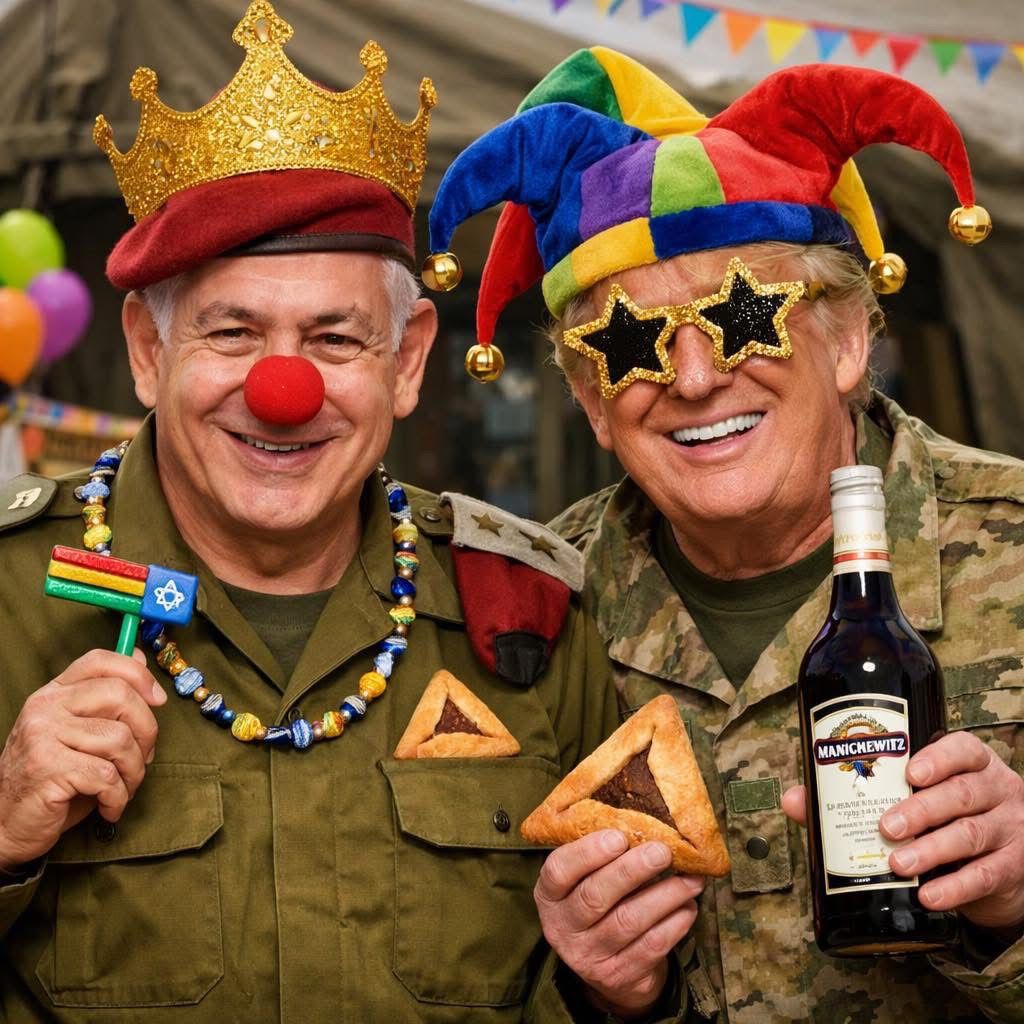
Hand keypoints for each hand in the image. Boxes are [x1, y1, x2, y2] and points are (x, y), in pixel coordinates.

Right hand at [0, 649, 164, 871]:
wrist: (5, 824)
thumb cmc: (53, 780)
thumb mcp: (81, 733)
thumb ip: (107, 699)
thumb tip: (140, 658)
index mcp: (54, 693)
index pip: (100, 661)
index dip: (138, 674)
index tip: (158, 700)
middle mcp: (45, 707)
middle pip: (120, 695)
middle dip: (147, 730)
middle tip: (144, 758)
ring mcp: (43, 735)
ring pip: (119, 739)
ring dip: (134, 771)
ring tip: (124, 788)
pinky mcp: (46, 767)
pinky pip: (106, 775)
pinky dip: (118, 796)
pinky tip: (109, 807)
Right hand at [533, 829, 703, 1018]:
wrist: (609, 966)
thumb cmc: (601, 902)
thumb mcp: (586, 880)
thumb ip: (601, 854)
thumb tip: (642, 820)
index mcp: (549, 896)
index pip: (558, 871)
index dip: (587, 853)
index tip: (619, 836)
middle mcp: (562, 928)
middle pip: (596, 896)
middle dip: (632, 870)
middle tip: (662, 851)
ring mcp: (589, 957)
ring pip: (629, 921)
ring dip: (665, 895)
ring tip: (691, 878)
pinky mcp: (618, 977)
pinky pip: (650, 946)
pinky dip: (674, 923)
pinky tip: (688, 906)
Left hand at [783, 731, 1023, 931]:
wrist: (1001, 862)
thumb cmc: (943, 815)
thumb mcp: (911, 797)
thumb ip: (854, 795)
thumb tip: (793, 799)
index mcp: (970, 763)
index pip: (963, 749)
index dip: (938, 758)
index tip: (909, 772)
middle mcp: (996, 790)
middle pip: (963, 794)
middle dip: (921, 809)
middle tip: (886, 826)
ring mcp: (1010, 829)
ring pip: (972, 834)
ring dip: (931, 850)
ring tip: (897, 863)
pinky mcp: (1014, 868)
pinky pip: (985, 876)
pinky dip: (954, 887)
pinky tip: (928, 895)